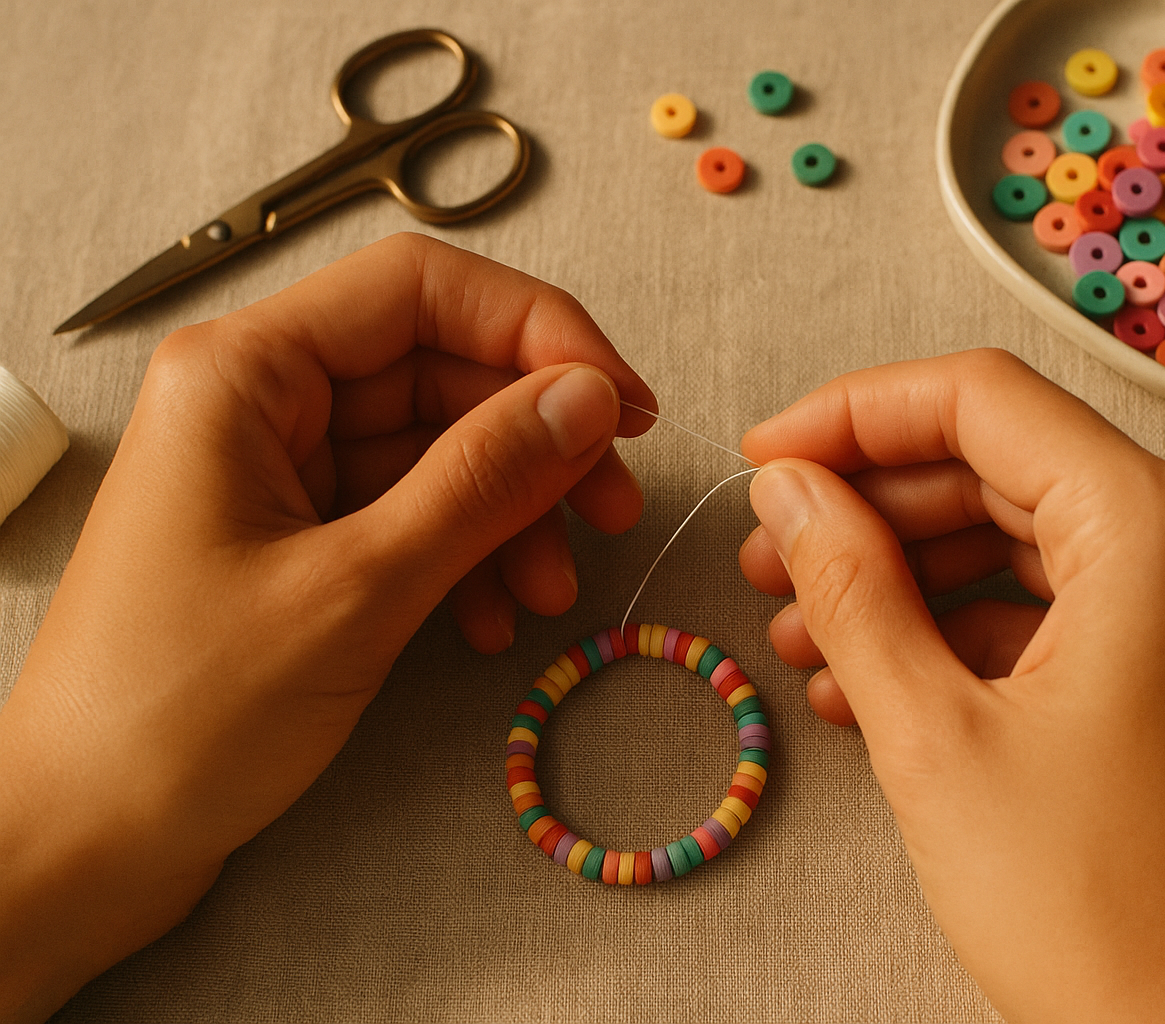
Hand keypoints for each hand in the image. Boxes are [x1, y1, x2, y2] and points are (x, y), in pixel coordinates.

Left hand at [0, 233, 654, 1021]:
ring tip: (552, 592)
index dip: (539, 329)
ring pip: (438, 448)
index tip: (621, 404)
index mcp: (244, 373)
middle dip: (538, 439)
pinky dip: (469, 557)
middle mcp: (261, 402)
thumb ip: (483, 480)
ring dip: (514, 511)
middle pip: (441, 369)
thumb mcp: (357, 587)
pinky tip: (493, 622)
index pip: (421, 288)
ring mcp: (280, 473)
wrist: (84, 843)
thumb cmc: (180, 714)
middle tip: (615, 508)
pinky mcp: (299, 539)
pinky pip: (412, 514)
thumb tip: (588, 397)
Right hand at [738, 350, 1164, 1023]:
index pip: (980, 399)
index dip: (851, 414)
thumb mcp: (931, 734)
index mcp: (1152, 527)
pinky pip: (1051, 608)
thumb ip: (849, 585)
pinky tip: (864, 682)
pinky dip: (956, 629)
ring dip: (902, 574)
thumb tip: (787, 490)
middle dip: (868, 505)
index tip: (762, 457)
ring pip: (1018, 539)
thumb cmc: (1090, 909)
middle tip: (765, 553)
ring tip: (796, 631)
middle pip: (998, 465)